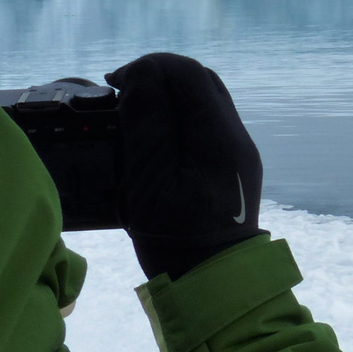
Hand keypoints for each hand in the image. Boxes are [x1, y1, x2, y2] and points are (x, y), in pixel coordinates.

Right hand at [104, 53, 262, 279]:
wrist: (213, 283)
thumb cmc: (175, 237)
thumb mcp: (149, 182)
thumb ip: (147, 124)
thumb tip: (143, 73)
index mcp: (220, 137)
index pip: (188, 74)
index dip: (149, 68)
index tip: (114, 85)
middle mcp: (236, 137)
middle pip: (199, 82)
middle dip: (158, 80)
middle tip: (120, 98)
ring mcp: (237, 152)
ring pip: (202, 102)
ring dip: (167, 100)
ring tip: (132, 118)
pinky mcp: (230, 167)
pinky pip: (204, 126)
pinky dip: (177, 121)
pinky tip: (153, 141)